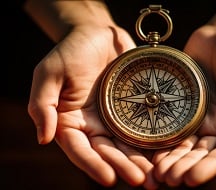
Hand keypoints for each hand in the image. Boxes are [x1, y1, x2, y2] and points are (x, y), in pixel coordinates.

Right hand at [27, 24, 158, 188]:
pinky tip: (164, 153)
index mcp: (71, 121)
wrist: (97, 34)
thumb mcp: (49, 74)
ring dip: (140, 162)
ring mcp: (114, 118)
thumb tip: (43, 138)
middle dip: (123, 167)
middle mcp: (93, 124)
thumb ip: (43, 106)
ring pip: (127, 145)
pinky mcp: (132, 109)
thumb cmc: (70, 51)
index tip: (109, 179)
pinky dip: (152, 142)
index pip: (79, 149)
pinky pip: (142, 127)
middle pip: (107, 152)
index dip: (92, 165)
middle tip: (141, 181)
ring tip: (155, 176)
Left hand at [152, 26, 215, 186]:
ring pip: (182, 145)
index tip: (191, 179)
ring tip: (156, 173)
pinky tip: (149, 152)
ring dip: (170, 160)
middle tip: (168, 180)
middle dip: (184, 168)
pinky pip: (168, 125)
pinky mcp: (178, 107)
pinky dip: (159, 140)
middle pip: (199, 154)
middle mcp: (215, 127)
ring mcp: (195, 118)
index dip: (208, 168)